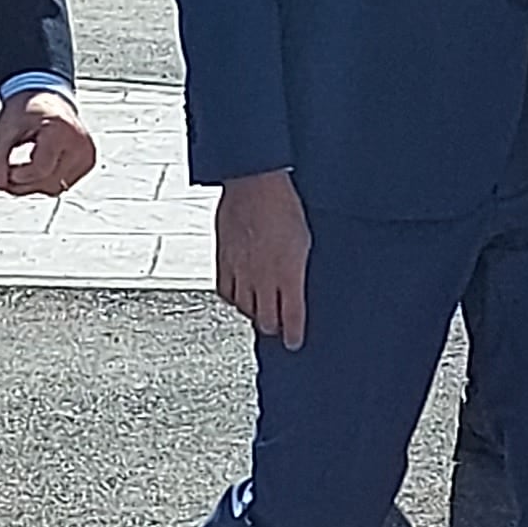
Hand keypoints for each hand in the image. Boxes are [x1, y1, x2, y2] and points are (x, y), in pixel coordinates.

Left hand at [0, 86, 95, 196]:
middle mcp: (80, 143)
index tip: (5, 172)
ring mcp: (87, 155)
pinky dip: (45, 182)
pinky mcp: (88, 163)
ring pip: (55, 189)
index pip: (41, 169)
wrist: (47, 97)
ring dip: (33, 186)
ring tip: (19, 167)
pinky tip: (35, 166)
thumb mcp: (5, 128)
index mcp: (61, 129)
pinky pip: (62, 185)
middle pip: (48, 183)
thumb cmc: (27, 110)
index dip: (18, 176)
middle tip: (5, 174)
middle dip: (22, 185)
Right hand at [215, 170, 310, 347]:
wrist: (254, 183)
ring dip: (254, 314)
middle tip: (278, 328)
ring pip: (244, 309)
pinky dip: (233, 299)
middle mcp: (263, 278)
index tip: (294, 343)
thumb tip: (300, 284)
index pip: (290, 318)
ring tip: (260, 313)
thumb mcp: (305, 239)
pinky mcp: (223, 261)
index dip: (292, 335)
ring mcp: (240, 271)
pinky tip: (239, 296)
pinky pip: (225, 292)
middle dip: (274, 327)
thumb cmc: (285, 205)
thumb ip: (300, 268)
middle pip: (265, 320)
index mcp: (288, 275)